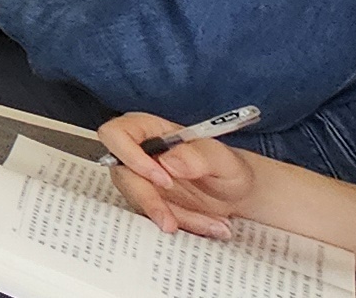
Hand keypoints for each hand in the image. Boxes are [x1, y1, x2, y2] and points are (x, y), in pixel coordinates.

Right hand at [100, 114, 261, 239]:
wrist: (238, 192)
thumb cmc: (228, 167)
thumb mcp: (223, 159)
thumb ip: (199, 157)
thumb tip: (169, 161)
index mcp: (149, 130)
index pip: (117, 134)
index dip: (130, 157)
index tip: (162, 180)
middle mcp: (138, 153)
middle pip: (123, 175)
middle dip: (149, 201)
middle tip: (173, 219)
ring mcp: (141, 180)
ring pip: (139, 202)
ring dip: (176, 216)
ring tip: (214, 222)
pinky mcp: (148, 203)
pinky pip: (154, 217)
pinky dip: (183, 224)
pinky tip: (210, 224)